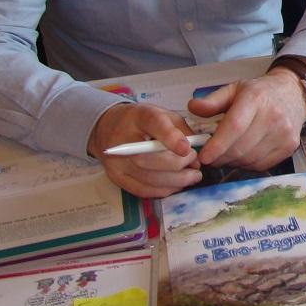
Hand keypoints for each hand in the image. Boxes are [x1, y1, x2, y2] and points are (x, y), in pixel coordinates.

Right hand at [87, 103, 202, 197]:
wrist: (108, 128)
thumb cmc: (144, 122)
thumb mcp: (165, 115)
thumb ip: (182, 131)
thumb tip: (197, 156)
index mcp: (140, 116)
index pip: (154, 124)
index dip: (171, 138)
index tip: (188, 150)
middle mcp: (123, 139)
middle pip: (150, 159)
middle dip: (178, 166)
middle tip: (196, 167)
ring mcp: (116, 161)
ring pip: (148, 178)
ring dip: (175, 181)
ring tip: (192, 177)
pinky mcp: (116, 177)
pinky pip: (142, 190)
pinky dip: (163, 190)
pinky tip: (176, 185)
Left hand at [187, 68, 305, 170]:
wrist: (293, 94)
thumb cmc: (260, 92)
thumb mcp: (235, 89)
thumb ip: (213, 100)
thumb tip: (192, 107)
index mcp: (256, 98)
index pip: (235, 127)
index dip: (217, 145)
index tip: (203, 156)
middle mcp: (273, 116)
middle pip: (241, 147)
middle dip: (220, 157)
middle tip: (210, 157)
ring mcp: (284, 133)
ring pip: (250, 159)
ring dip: (233, 162)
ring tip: (226, 154)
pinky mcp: (290, 146)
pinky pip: (262, 165)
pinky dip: (247, 165)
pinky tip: (243, 155)